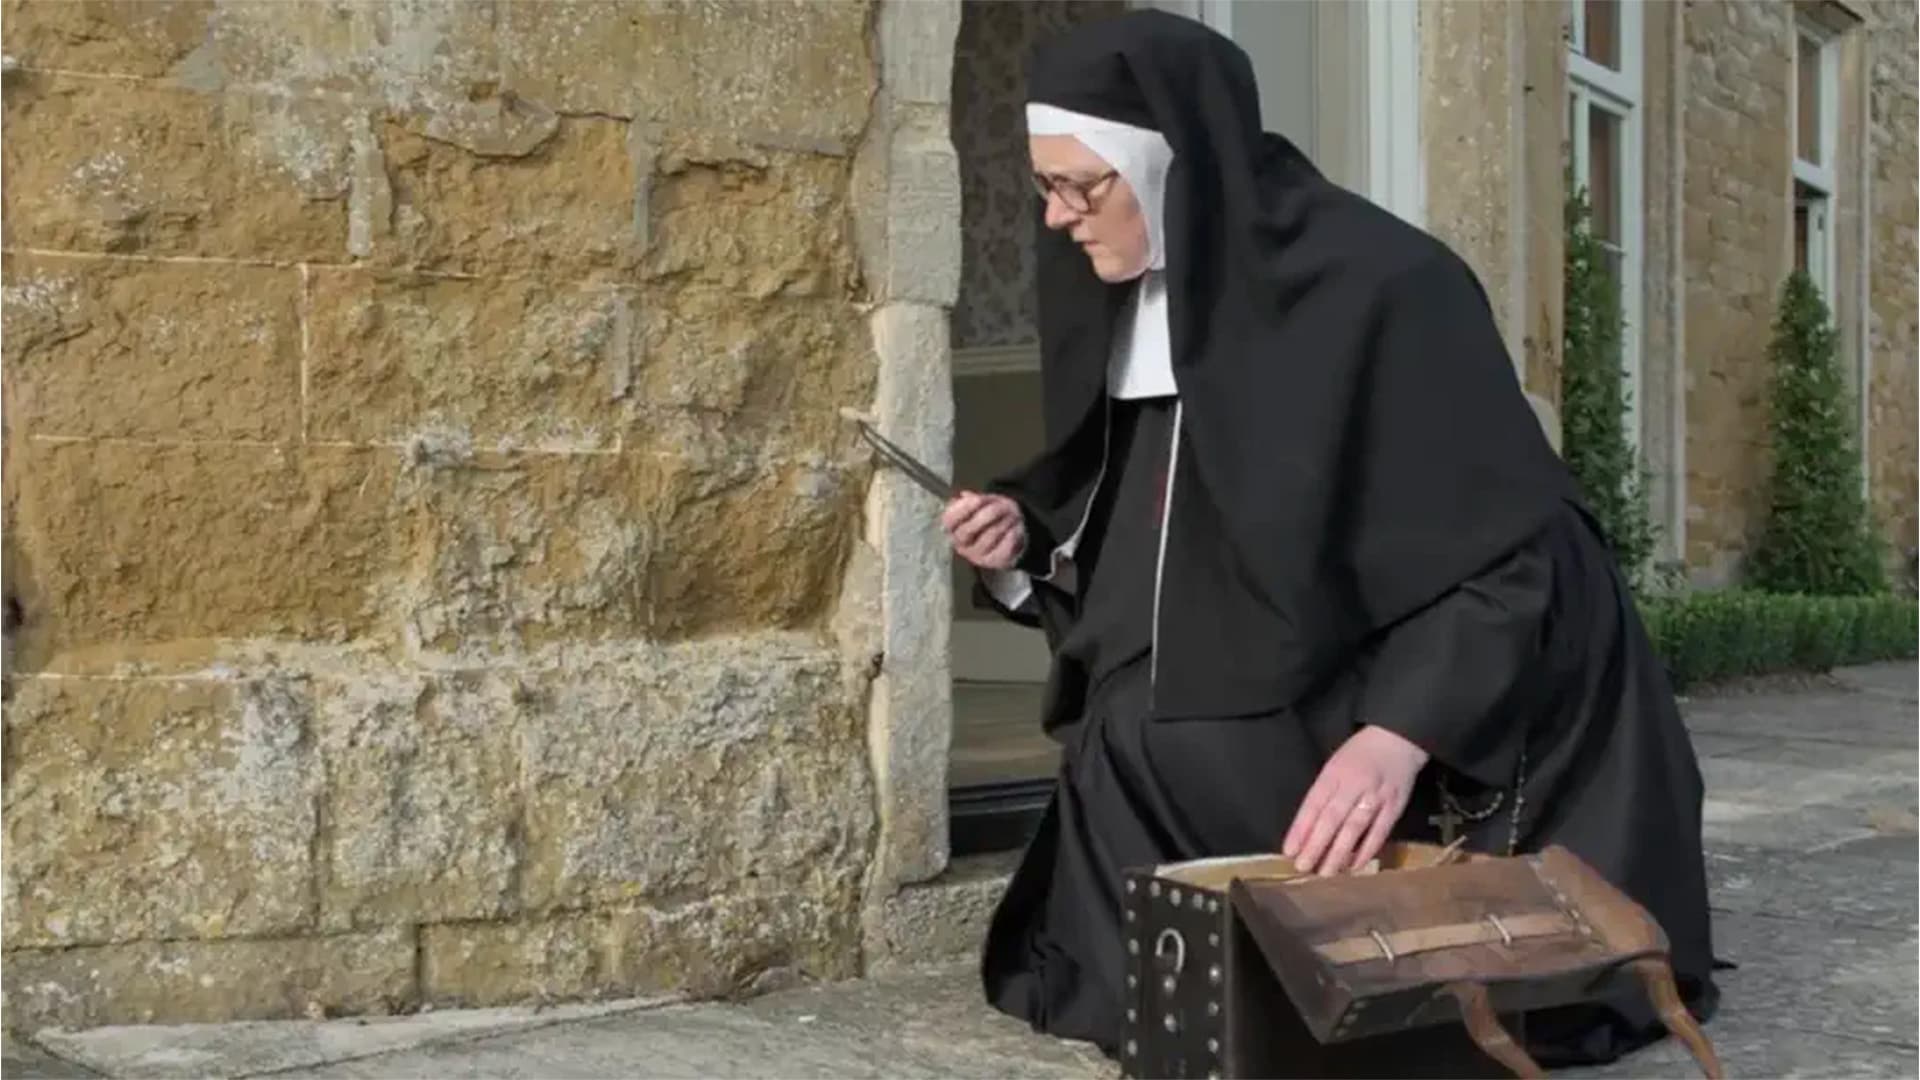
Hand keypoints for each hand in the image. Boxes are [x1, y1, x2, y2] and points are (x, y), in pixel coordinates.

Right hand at [942, 491, 1025, 569]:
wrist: (1007, 533)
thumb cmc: (990, 516)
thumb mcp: (982, 503)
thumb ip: (973, 499)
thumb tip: (965, 495)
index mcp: (953, 528)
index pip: (949, 520)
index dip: (962, 509)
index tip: (978, 499)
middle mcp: (960, 543)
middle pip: (967, 531)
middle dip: (985, 516)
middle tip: (999, 507)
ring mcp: (974, 555)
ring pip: (986, 539)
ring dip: (1001, 524)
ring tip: (1011, 517)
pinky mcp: (991, 562)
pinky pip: (1001, 550)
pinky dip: (1010, 538)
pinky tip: (1014, 530)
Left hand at [1282, 725, 1429, 875]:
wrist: (1398, 740)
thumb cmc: (1359, 754)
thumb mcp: (1334, 765)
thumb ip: (1322, 794)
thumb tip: (1306, 828)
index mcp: (1333, 774)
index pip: (1313, 804)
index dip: (1300, 829)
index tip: (1289, 850)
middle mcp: (1353, 785)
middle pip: (1331, 819)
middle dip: (1316, 845)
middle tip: (1303, 867)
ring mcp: (1375, 797)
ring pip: (1354, 828)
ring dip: (1339, 853)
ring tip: (1326, 872)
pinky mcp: (1394, 807)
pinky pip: (1379, 833)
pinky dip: (1366, 851)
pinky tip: (1354, 866)